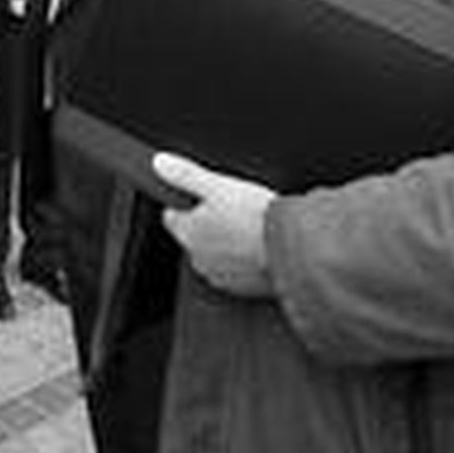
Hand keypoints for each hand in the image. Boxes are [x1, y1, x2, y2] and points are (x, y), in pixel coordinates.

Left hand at [153, 152, 277, 297]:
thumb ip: (185, 174)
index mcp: (188, 233)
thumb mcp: (217, 185)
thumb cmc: (256, 218)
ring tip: (250, 229)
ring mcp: (221, 277)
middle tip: (232, 211)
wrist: (293, 250)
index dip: (184, 205)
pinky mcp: (244, 289)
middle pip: (194, 238)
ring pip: (216, 256)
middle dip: (208, 226)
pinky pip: (238, 273)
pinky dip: (245, 262)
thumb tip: (160, 163)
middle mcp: (199, 260)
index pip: (171, 217)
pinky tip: (261, 248)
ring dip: (227, 245)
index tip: (201, 198)